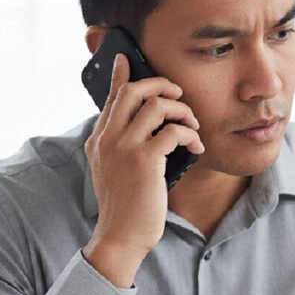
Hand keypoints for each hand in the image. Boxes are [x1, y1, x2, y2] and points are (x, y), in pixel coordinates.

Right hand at [83, 53, 203, 286]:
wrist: (121, 236)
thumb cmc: (125, 206)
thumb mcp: (114, 171)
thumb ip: (121, 146)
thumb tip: (140, 125)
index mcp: (98, 140)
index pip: (110, 97)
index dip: (121, 75)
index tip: (127, 58)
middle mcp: (107, 138)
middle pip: (132, 91)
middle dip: (160, 85)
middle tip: (178, 94)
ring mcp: (124, 148)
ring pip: (156, 106)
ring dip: (182, 111)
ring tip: (191, 126)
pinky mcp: (145, 160)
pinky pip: (172, 131)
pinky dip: (189, 134)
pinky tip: (196, 146)